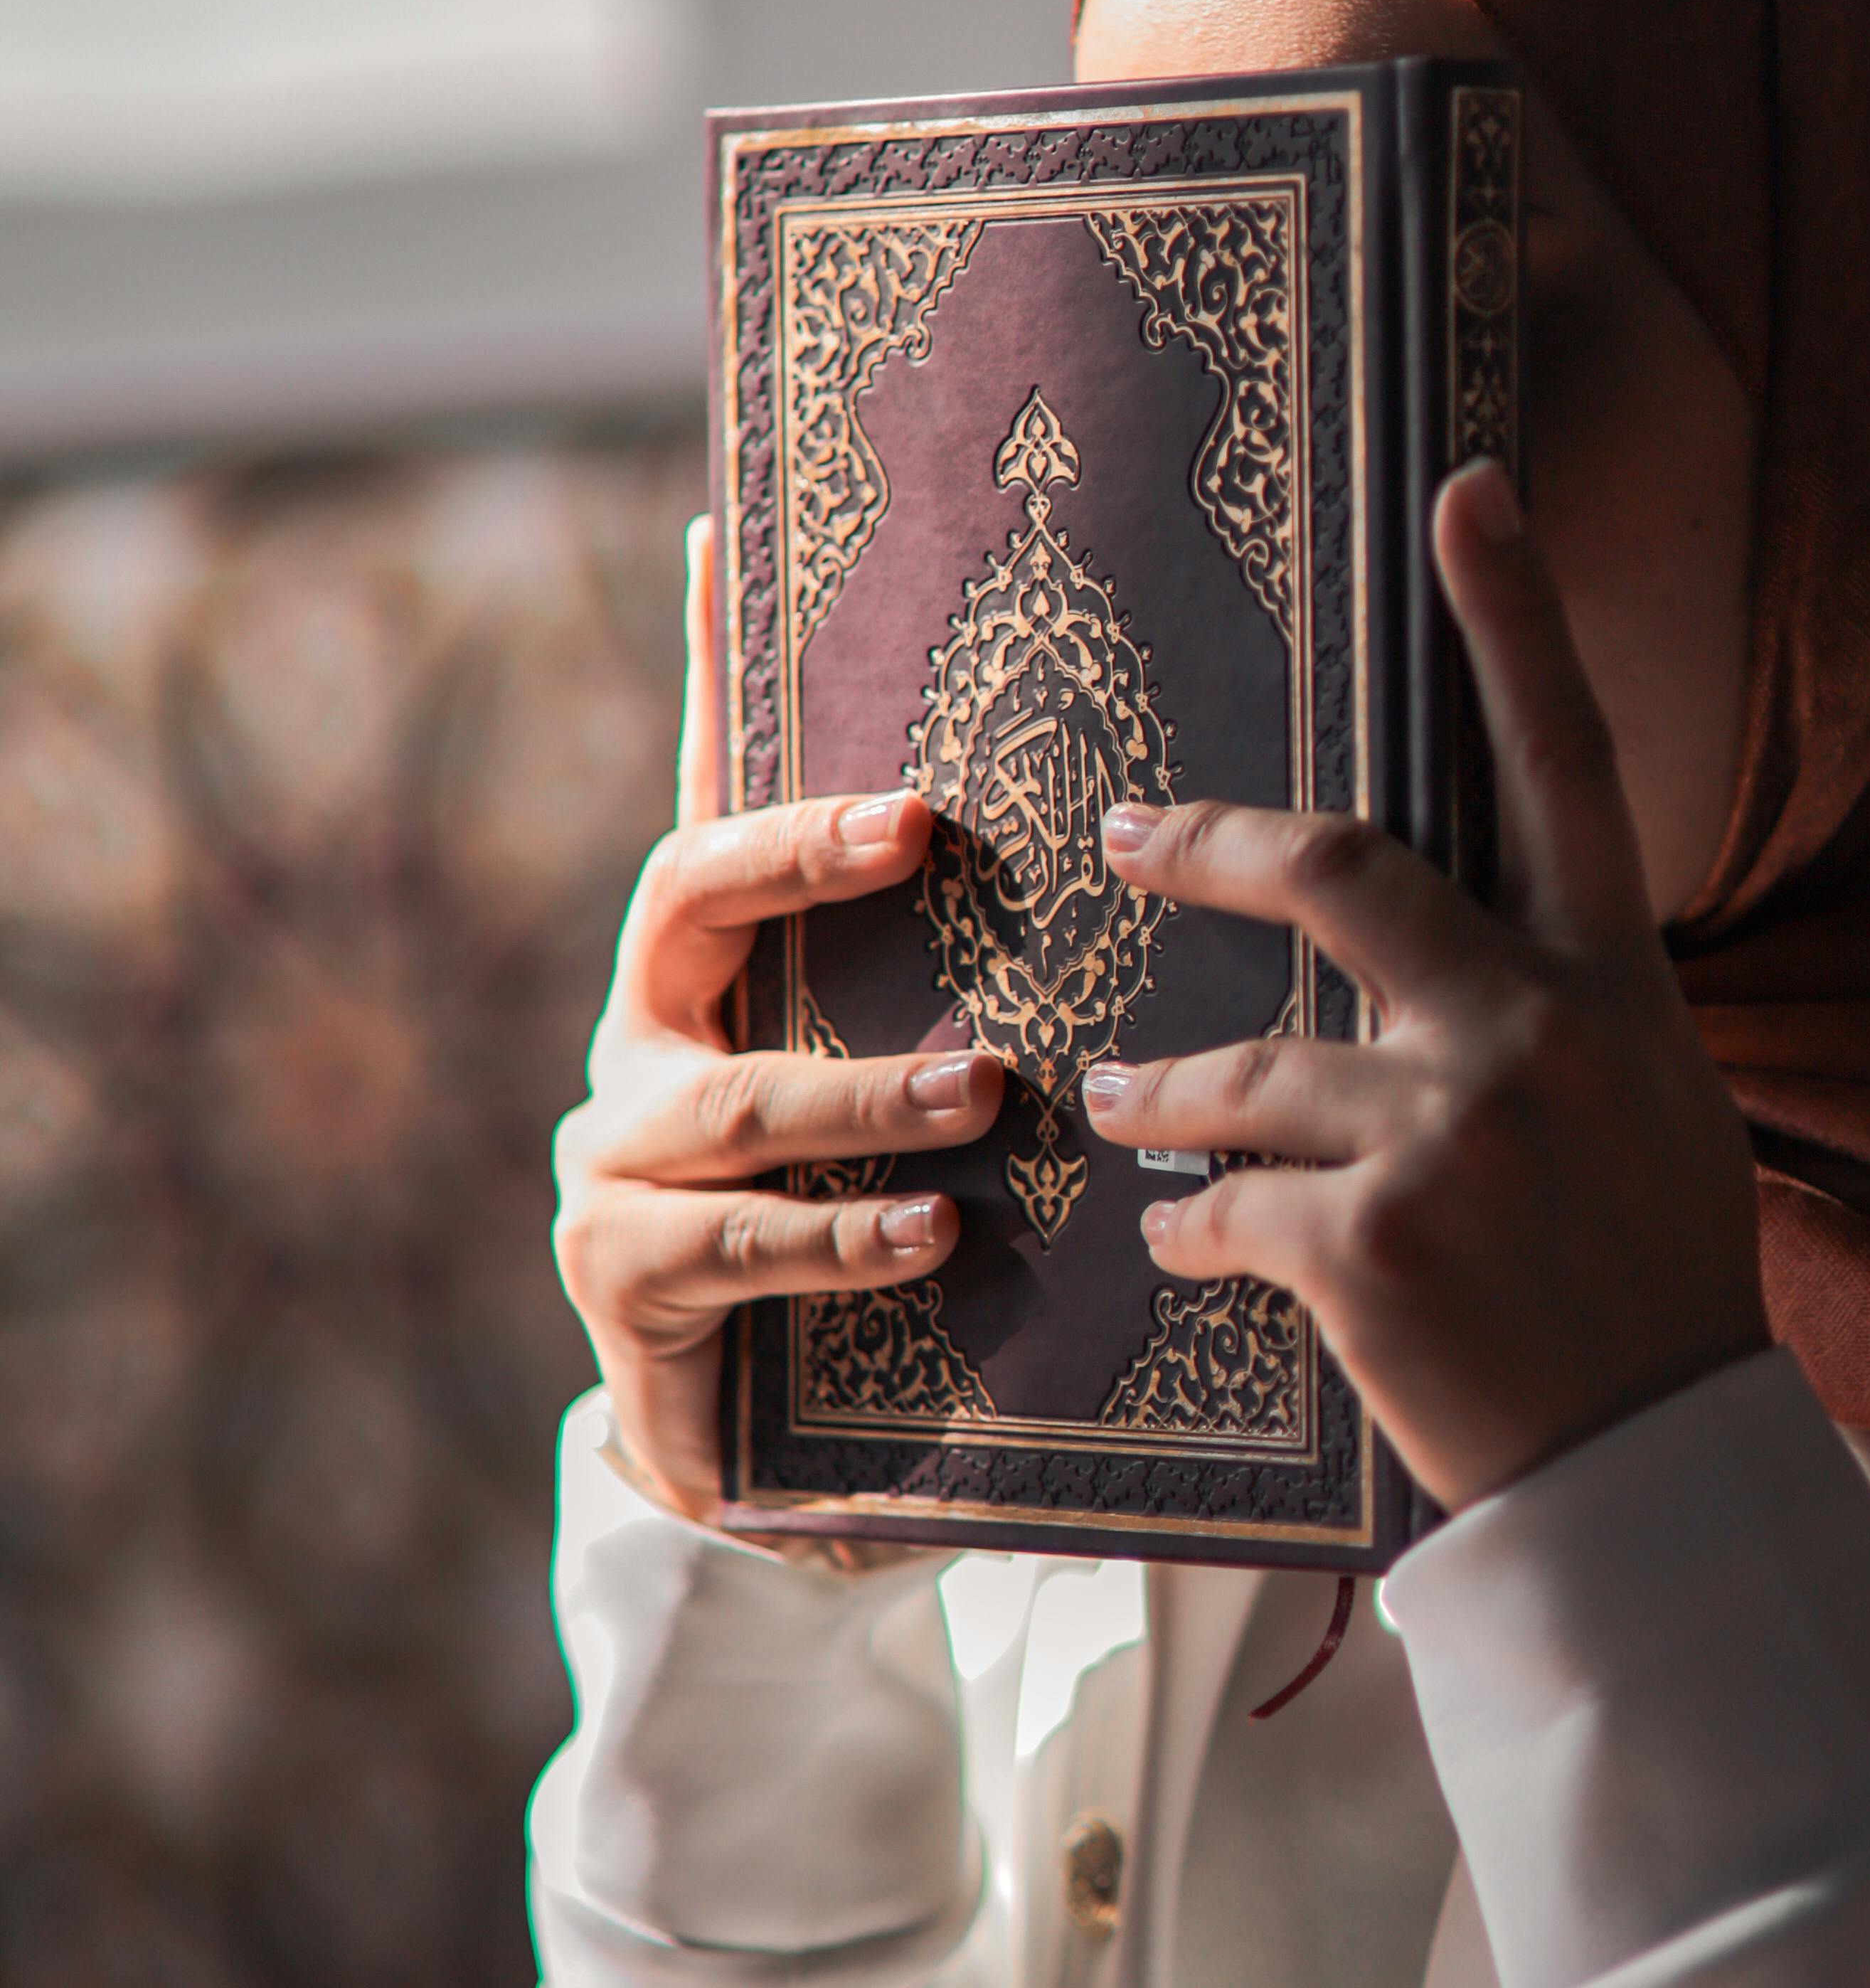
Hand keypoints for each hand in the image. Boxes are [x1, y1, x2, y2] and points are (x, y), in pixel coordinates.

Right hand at [550, 520, 1003, 1532]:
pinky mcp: (628, 1283)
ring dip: (863, 1095)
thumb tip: (1132, 818)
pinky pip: (737, 1248)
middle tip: (915, 827)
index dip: (704, 665)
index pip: (709, 788)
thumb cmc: (876, 1218)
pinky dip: (842, 1241)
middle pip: (687, 902)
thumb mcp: (923, 1076)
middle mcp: (646, 1036)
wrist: (775, 1448)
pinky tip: (935, 1240)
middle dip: (796, 857)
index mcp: (715, 966)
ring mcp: (620, 1161)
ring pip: (734, 1103)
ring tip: (980, 1094)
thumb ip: (969, 964)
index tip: (726, 539)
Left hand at [1080, 464, 1767, 1515]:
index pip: (1570, 762)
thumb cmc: (1653, 1287)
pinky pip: (1226, 1212)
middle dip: (1212, 845)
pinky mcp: (1369, 1248)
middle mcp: (1536, 1033)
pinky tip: (1181, 1252)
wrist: (1653, 1474)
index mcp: (1617, 985)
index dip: (1519, 618)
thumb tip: (1461, 941)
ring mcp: (1451, 1138)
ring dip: (1161, 1088)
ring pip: (1243, 1067)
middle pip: (1344, 871)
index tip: (1467, 488)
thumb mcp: (1653, 1111)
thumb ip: (1561, 1011)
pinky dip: (1193, 1233)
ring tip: (1118, 1098)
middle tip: (1130, 833)